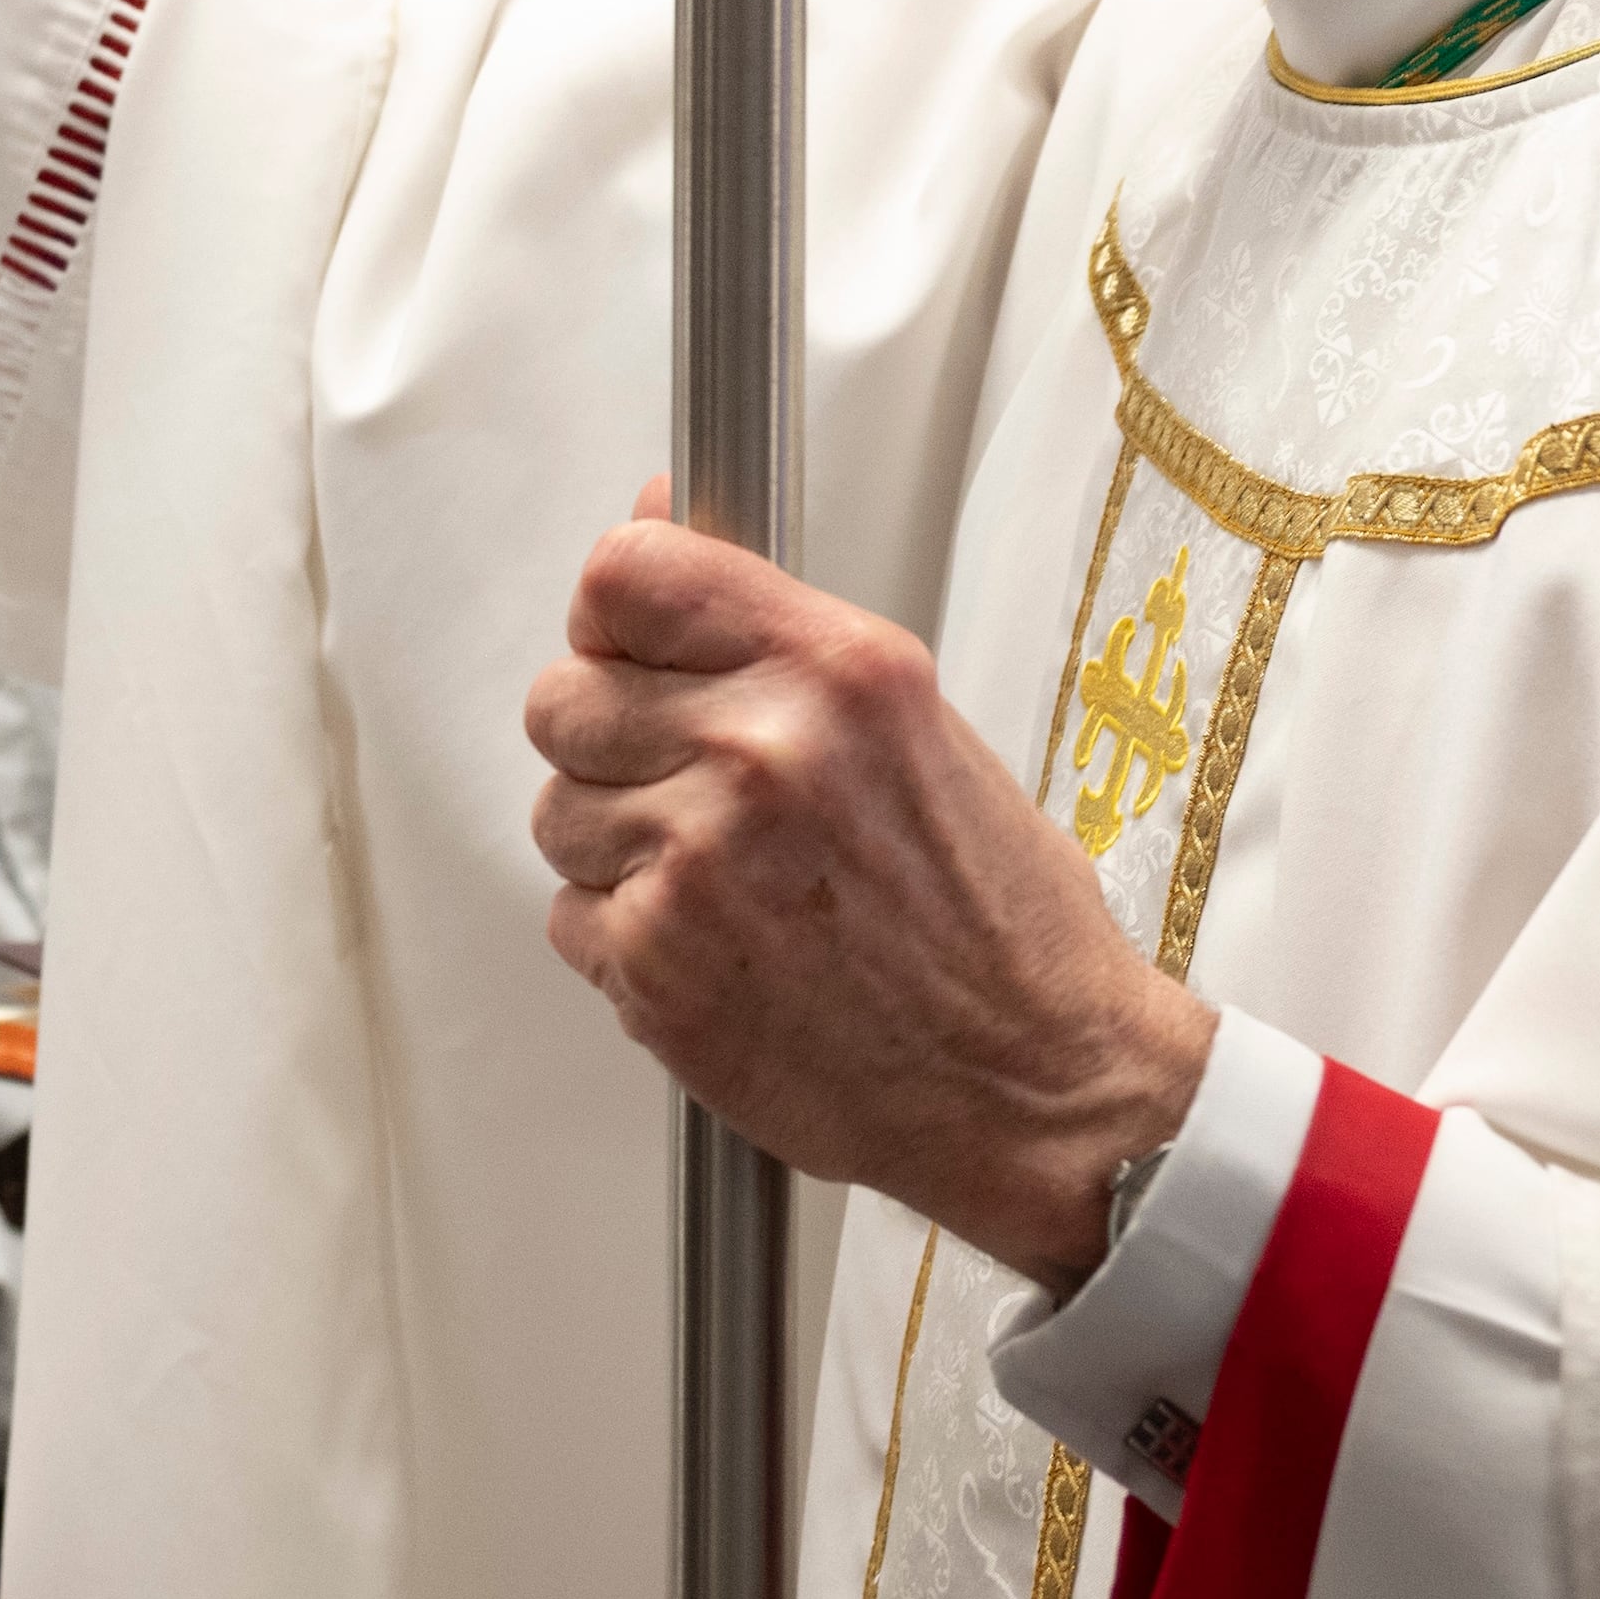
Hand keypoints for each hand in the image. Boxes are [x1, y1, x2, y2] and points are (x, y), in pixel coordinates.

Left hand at [526, 484, 1210, 1286]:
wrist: (1042, 1088)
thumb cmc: (996, 920)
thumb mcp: (909, 722)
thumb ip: (767, 628)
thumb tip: (651, 510)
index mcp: (837, 669)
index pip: (626, 575)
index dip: (614, 621)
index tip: (634, 653)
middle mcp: (759, 749)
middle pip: (565, 698)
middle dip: (613, 746)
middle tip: (697, 796)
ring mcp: (698, 859)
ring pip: (557, 812)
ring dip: (617, 850)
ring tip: (730, 888)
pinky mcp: (655, 963)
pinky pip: (570, 917)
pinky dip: (627, 940)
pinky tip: (722, 952)